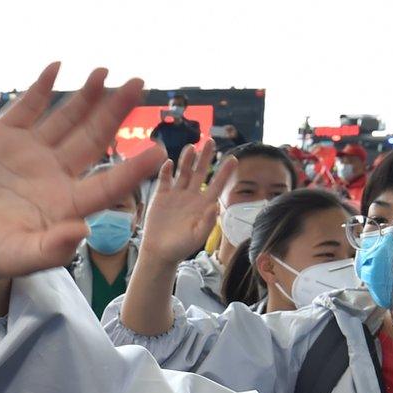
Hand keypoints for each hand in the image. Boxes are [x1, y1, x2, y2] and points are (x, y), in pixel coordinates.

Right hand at [0, 64, 163, 323]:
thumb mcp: (13, 259)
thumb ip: (47, 251)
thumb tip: (83, 233)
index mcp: (65, 206)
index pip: (106, 185)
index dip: (132, 169)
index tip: (158, 152)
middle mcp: (54, 173)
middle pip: (93, 139)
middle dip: (115, 111)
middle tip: (139, 85)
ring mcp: (31, 152)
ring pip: (66, 118)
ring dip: (87, 94)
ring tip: (106, 71)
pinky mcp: (3, 136)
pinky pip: (27, 107)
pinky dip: (41, 87)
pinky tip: (57, 68)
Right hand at [139, 139, 232, 270]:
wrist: (159, 251)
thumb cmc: (181, 247)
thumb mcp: (197, 236)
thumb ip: (207, 222)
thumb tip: (216, 206)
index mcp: (204, 204)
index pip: (217, 184)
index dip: (225, 172)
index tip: (233, 158)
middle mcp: (192, 196)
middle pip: (200, 172)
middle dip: (206, 157)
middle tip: (211, 141)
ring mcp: (176, 194)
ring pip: (184, 172)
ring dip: (187, 159)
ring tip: (191, 147)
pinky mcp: (161, 195)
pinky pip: (165, 179)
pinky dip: (166, 170)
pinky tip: (169, 163)